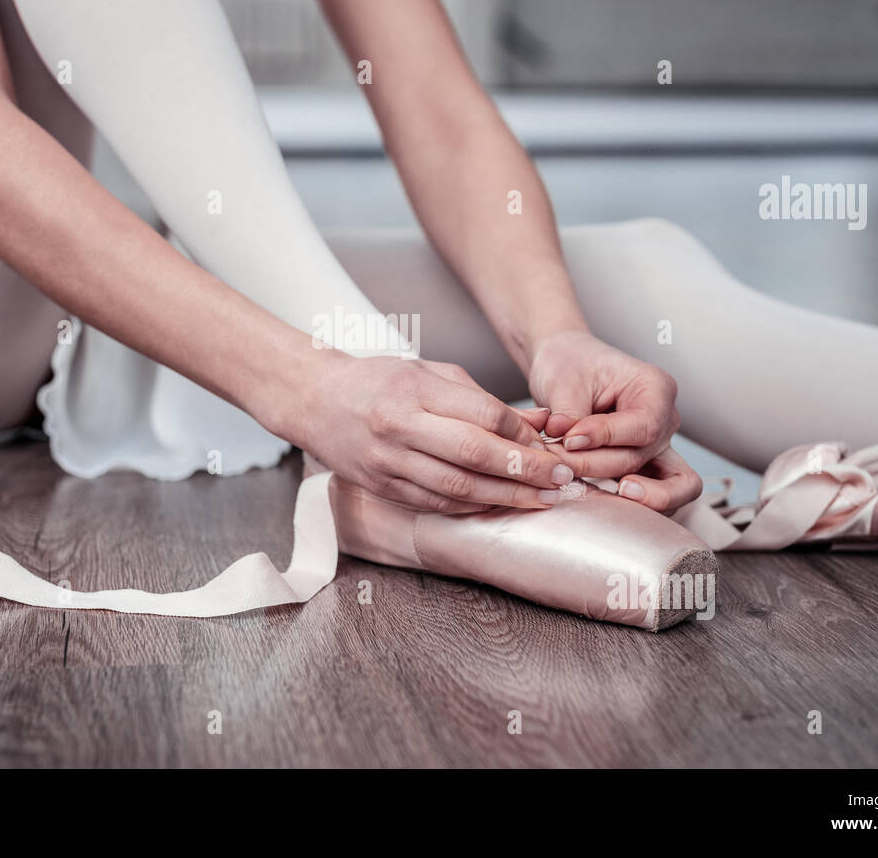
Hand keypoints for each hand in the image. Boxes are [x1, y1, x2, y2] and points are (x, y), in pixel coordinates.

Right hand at [294, 354, 576, 512]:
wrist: (315, 401)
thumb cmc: (378, 381)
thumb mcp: (429, 372)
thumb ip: (480, 398)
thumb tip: (535, 424)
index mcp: (414, 389)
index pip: (481, 414)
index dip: (521, 433)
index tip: (550, 443)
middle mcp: (399, 426)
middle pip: (475, 454)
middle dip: (526, 470)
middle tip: (562, 479)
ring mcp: (388, 461)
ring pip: (458, 487)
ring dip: (506, 496)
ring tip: (542, 499)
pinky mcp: (383, 486)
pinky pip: (436, 502)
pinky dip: (473, 506)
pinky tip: (500, 504)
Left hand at [527, 329, 700, 511]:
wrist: (566, 367)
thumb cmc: (570, 365)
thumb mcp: (564, 381)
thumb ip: (569, 415)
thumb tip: (566, 442)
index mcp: (656, 388)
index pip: (643, 426)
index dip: (605, 438)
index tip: (568, 438)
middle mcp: (666, 420)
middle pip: (640, 458)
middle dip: (593, 464)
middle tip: (554, 456)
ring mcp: (660, 447)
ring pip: (662, 487)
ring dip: (609, 489)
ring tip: (572, 477)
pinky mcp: (645, 467)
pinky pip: (658, 498)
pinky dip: (630, 505)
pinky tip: (591, 496)